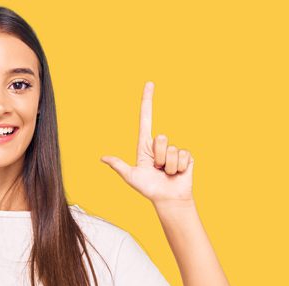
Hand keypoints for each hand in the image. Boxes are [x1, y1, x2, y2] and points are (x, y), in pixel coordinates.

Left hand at [100, 81, 193, 205]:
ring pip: (171, 149)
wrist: (168, 199)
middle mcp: (159, 145)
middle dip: (158, 156)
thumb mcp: (131, 177)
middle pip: (160, 138)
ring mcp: (173, 149)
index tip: (149, 83)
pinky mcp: (186, 156)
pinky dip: (178, 168)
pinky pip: (182, 155)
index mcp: (145, 146)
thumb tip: (102, 158)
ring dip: (167, 166)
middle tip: (157, 169)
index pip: (146, 118)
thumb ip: (119, 166)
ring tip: (166, 173)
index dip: (147, 101)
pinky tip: (177, 174)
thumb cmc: (149, 189)